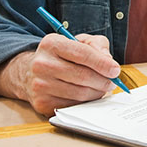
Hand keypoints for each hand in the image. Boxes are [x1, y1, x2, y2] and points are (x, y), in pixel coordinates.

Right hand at [0, 33, 121, 116]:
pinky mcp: (41, 103)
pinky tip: (87, 94)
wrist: (31, 72)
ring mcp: (39, 85)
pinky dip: (85, 101)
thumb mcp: (79, 41)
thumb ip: (97, 45)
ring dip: (97, 92)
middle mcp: (42, 64)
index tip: (115, 70)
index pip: (82, 54)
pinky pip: (72, 105)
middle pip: (82, 76)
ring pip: (79, 93)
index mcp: (51, 43)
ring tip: (102, 87)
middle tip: (112, 82)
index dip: (102, 63)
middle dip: (103, 80)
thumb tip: (109, 61)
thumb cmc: (62, 54)